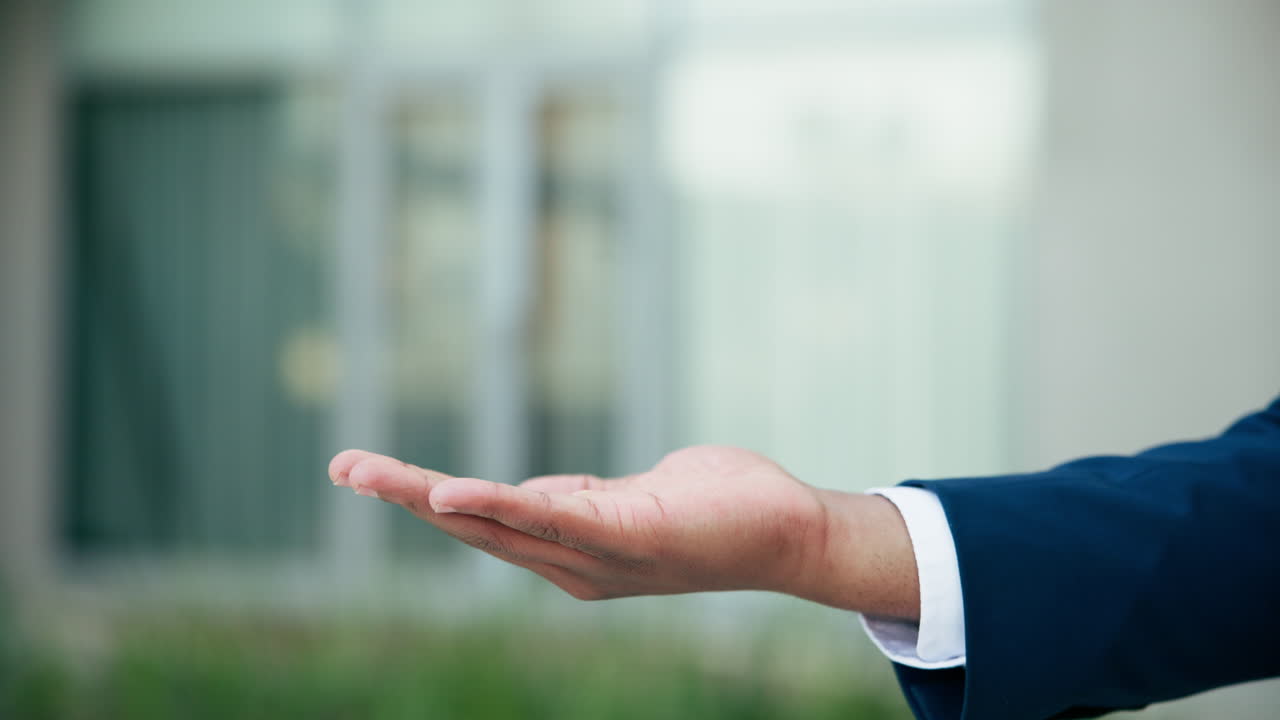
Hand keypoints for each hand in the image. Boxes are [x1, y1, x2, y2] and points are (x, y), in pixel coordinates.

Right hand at [328, 445, 917, 617]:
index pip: (484, 522)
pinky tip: (450, 492)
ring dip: (428, 498)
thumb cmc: (718, 507)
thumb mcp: (631, 498)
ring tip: (369, 473)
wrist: (790, 534)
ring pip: (497, 523)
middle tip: (340, 464)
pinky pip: (552, 520)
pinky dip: (498, 506)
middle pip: (472, 526)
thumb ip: (582, 501)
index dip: (424, 499)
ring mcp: (597, 555)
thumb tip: (544, 494)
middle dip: (403, 496)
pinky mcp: (630, 537)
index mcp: (569, 546)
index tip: (369, 471)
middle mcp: (572, 561)